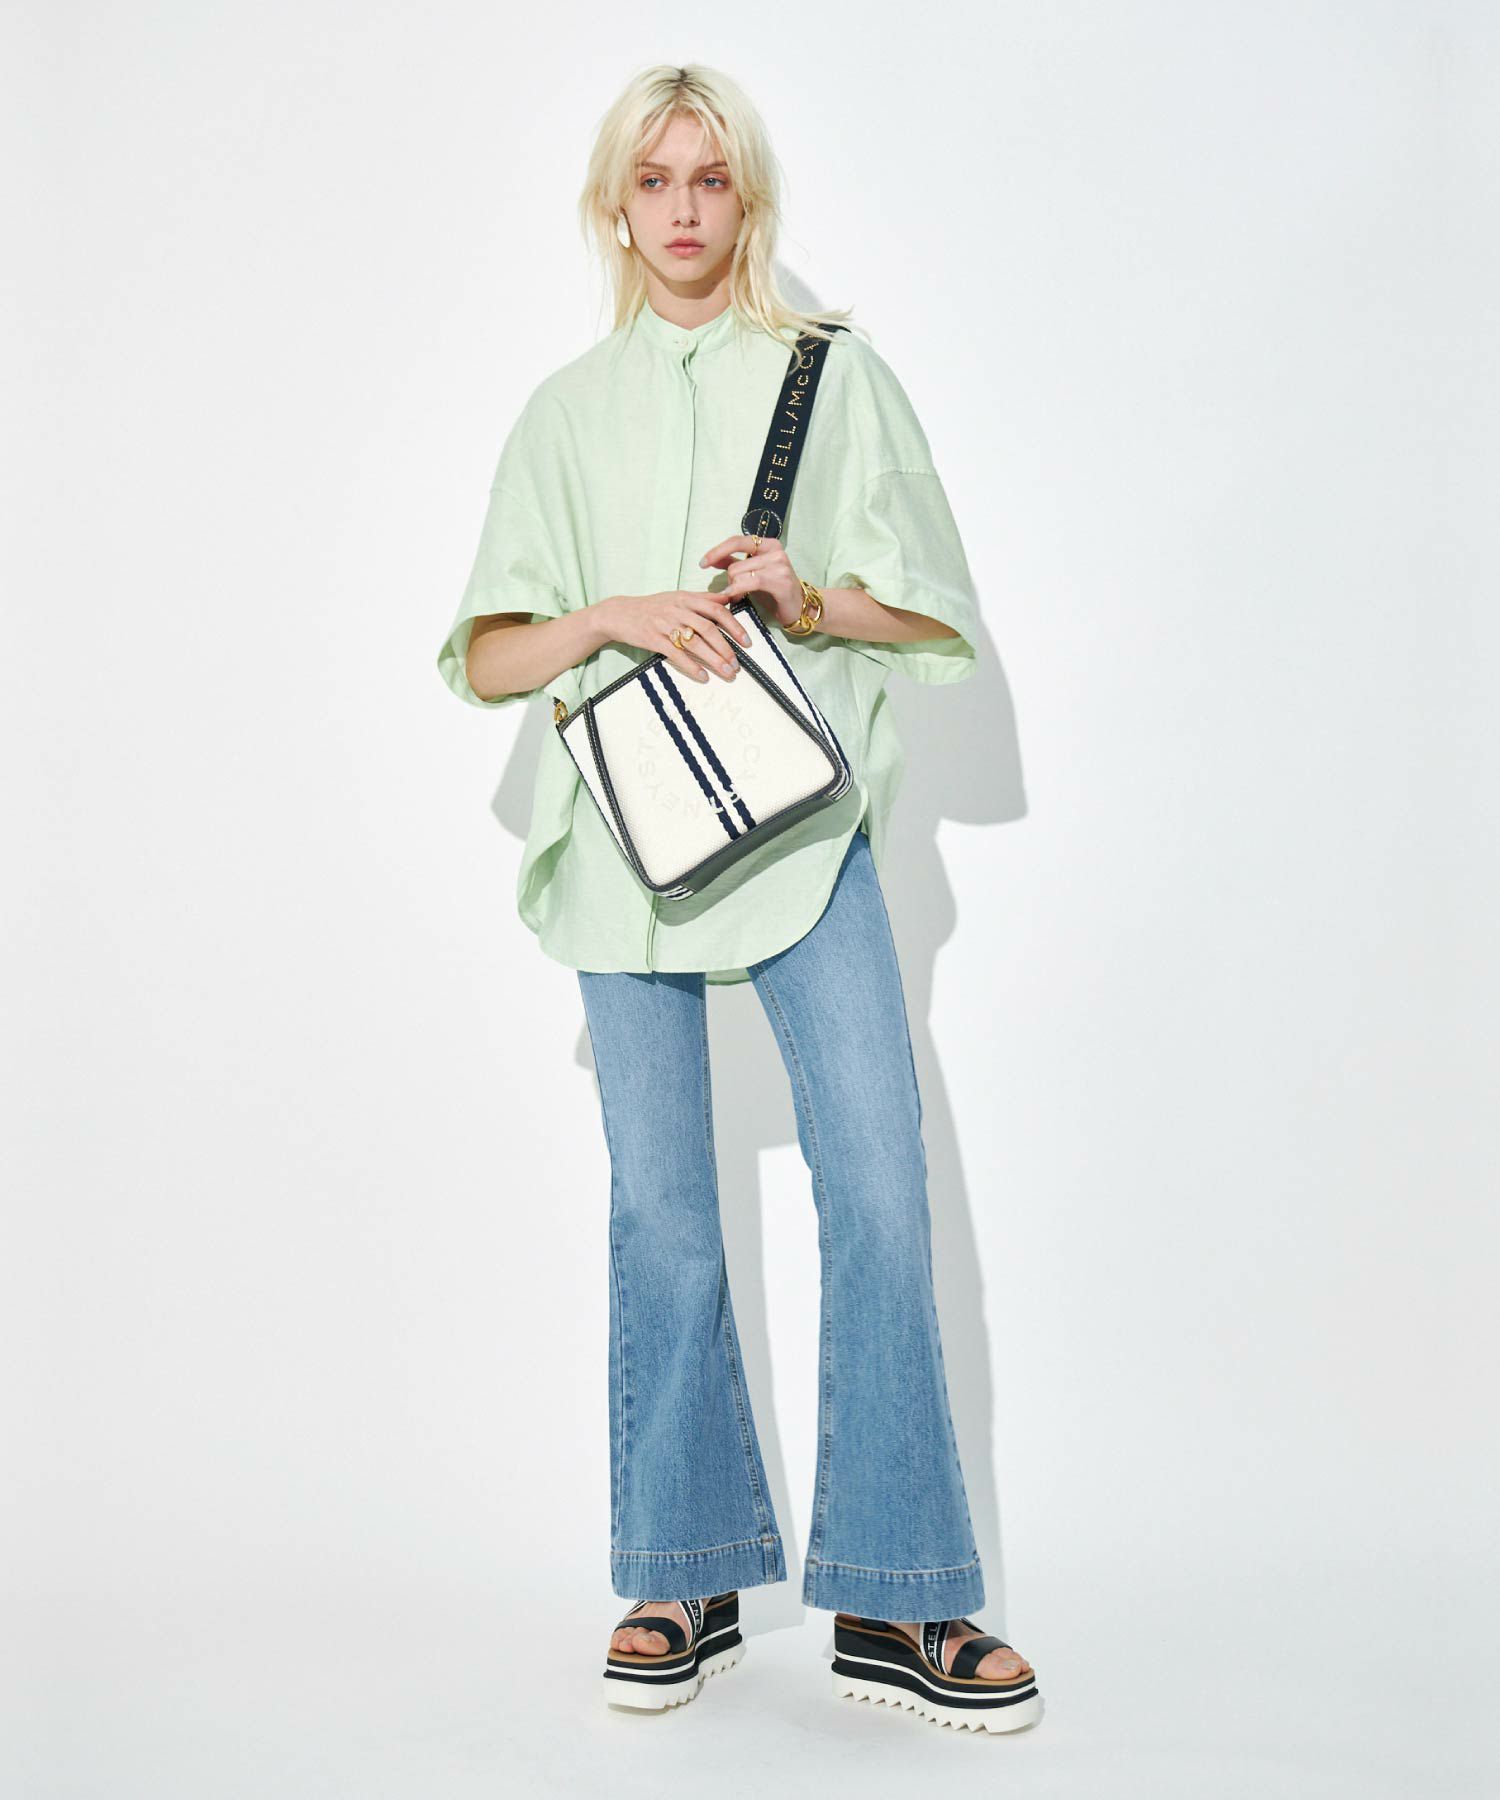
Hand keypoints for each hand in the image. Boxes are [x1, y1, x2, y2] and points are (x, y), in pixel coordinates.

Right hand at [594, 591, 750, 683]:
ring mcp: (665, 624)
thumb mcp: (677, 597)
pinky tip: (703, 676)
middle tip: (737, 664)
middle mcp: (677, 609)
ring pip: (695, 643)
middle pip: (709, 629)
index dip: (735, 626)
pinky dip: (692, 666)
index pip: (717, 609)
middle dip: (726, 648)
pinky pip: (676, 655)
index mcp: (686, 598)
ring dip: (714, 660)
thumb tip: (728, 599)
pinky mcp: (653, 639)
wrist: (620, 613)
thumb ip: (702, 599)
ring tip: (727, 672)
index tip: (747, 641)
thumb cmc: (652, 607)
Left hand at [699, 534, 804, 629]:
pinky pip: (750, 583)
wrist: (799, 607)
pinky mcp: (781, 580)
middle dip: (729, 581)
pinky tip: (736, 597)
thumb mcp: (752, 573)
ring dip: (734, 589)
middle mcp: (775, 550)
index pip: (736, 541)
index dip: (717, 551)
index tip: (702, 563)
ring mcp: (780, 565)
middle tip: (734, 592)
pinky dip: (738, 590)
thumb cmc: (774, 591)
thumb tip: (712, 558)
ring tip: (739, 597)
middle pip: (735, 564)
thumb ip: (734, 563)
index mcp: (768, 544)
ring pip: (739, 574)